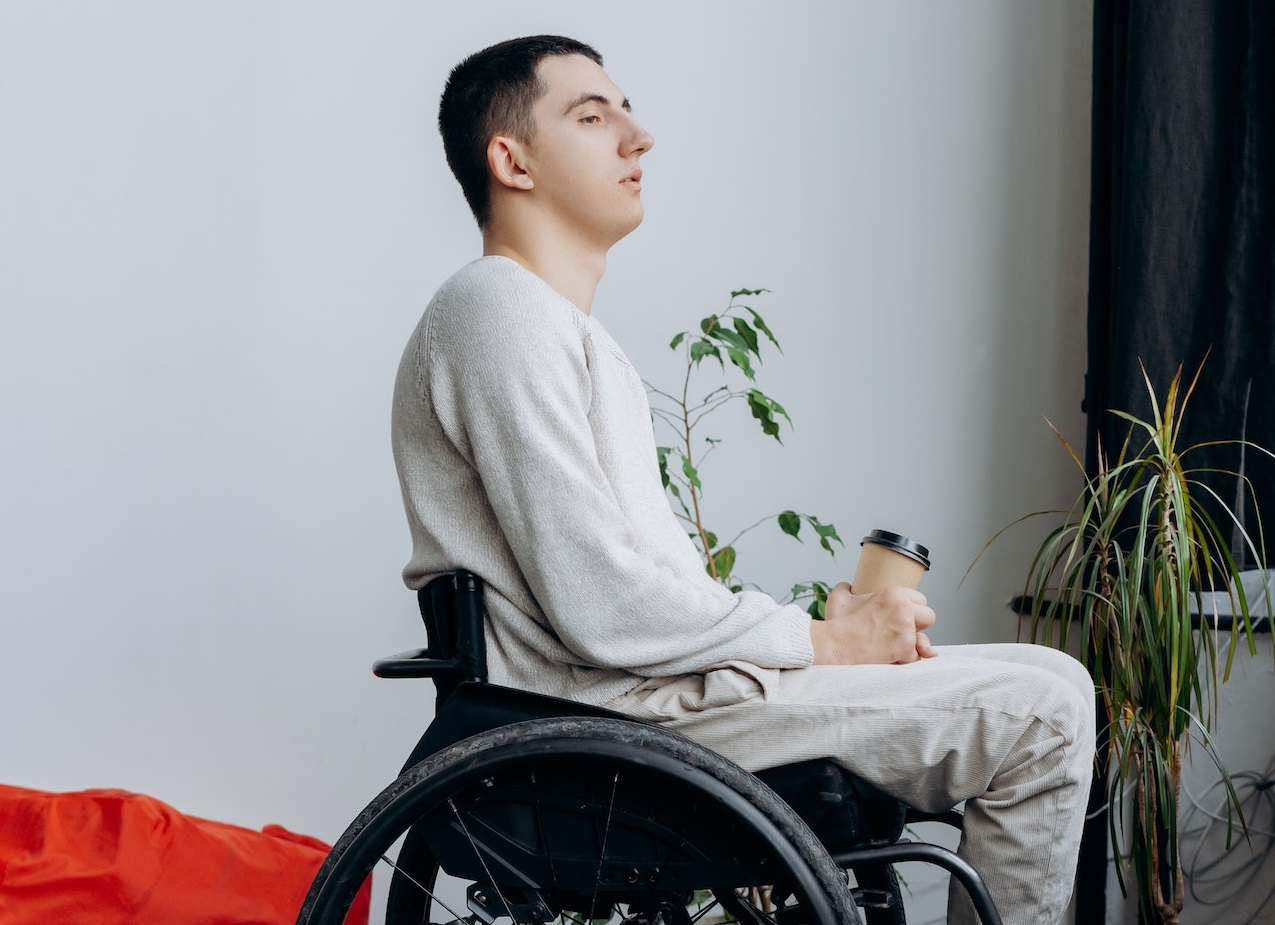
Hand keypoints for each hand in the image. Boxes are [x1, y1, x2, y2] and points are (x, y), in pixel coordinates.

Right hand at [809, 582, 936, 665]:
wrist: (835, 645)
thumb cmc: (837, 623)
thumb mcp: (839, 598)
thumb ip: (845, 587)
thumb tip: (849, 585)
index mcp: (893, 593)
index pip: (920, 599)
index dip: (912, 610)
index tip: (899, 617)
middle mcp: (903, 607)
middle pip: (929, 616)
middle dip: (918, 626)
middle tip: (900, 632)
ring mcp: (906, 628)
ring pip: (924, 641)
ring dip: (912, 646)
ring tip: (892, 647)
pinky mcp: (905, 647)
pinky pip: (915, 658)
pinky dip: (903, 661)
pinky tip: (889, 658)